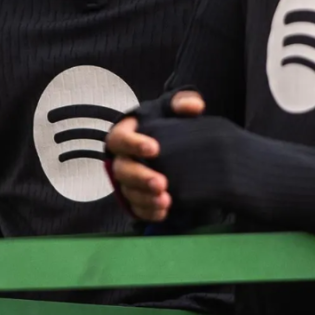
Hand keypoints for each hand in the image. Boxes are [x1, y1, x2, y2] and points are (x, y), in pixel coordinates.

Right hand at [107, 91, 204, 221]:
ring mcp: (127, 181)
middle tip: (161, 183)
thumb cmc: (167, 123)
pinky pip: (137, 208)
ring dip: (146, 198)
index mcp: (125, 134)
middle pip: (123, 170)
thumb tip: (194, 107)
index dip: (134, 144)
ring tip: (165, 201)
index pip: (120, 139)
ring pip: (130, 192)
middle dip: (141, 178)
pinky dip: (149, 212)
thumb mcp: (173, 108)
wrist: (173, 145)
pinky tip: (164, 212)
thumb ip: (182, 102)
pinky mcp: (136, 198)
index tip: (154, 149)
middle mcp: (122, 159)